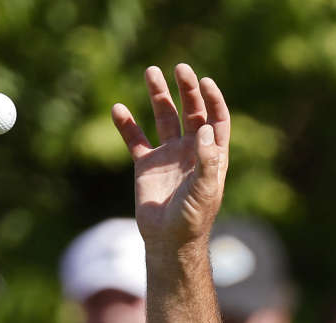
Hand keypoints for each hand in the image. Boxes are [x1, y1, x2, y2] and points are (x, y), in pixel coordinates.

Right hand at [111, 64, 229, 251]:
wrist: (168, 241)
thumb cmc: (192, 219)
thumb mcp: (205, 190)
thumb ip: (208, 160)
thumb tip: (206, 129)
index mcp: (212, 156)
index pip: (216, 120)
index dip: (213, 100)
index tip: (205, 81)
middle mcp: (191, 151)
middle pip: (192, 112)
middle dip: (187, 90)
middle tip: (180, 68)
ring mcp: (168, 156)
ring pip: (164, 118)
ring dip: (158, 95)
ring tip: (151, 72)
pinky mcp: (146, 165)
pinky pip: (135, 138)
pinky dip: (127, 124)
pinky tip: (118, 109)